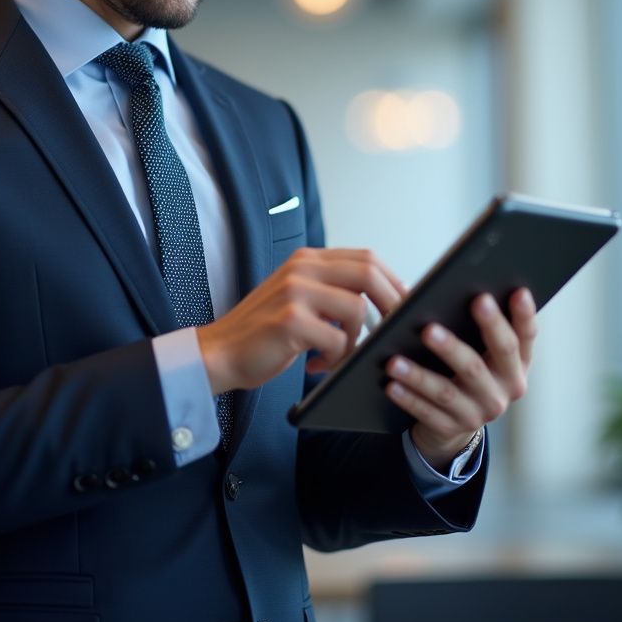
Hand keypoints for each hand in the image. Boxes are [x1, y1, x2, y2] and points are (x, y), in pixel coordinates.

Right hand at [197, 247, 405, 394]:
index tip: (402, 306)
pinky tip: (316, 364)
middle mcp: (301, 268)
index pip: (366, 257)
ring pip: (357, 309)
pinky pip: (337, 339)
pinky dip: (335, 358)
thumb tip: (386, 299)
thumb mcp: (298, 296)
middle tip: (391, 331)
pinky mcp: (290, 320)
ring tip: (337, 354)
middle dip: (390, 304)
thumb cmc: (264, 331)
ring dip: (356, 339)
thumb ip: (331, 289)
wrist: (219, 352)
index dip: (392, 281)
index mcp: (307, 259)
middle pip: (368, 273)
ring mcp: (294, 291)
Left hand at [384, 288, 537, 469]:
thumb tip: (442, 288)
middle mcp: (506, 388)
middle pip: (483, 363)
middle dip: (455, 345)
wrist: (455, 419)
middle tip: (430, 327)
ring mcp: (481, 412)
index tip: (516, 291)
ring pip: (447, 391)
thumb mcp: (478, 347)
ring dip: (419, 375)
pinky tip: (390, 384)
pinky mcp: (453, 428)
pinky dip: (407, 398)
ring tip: (394, 360)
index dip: (523, 315)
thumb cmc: (464, 367)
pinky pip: (426, 413)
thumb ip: (472, 322)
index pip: (524, 336)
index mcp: (516, 362)